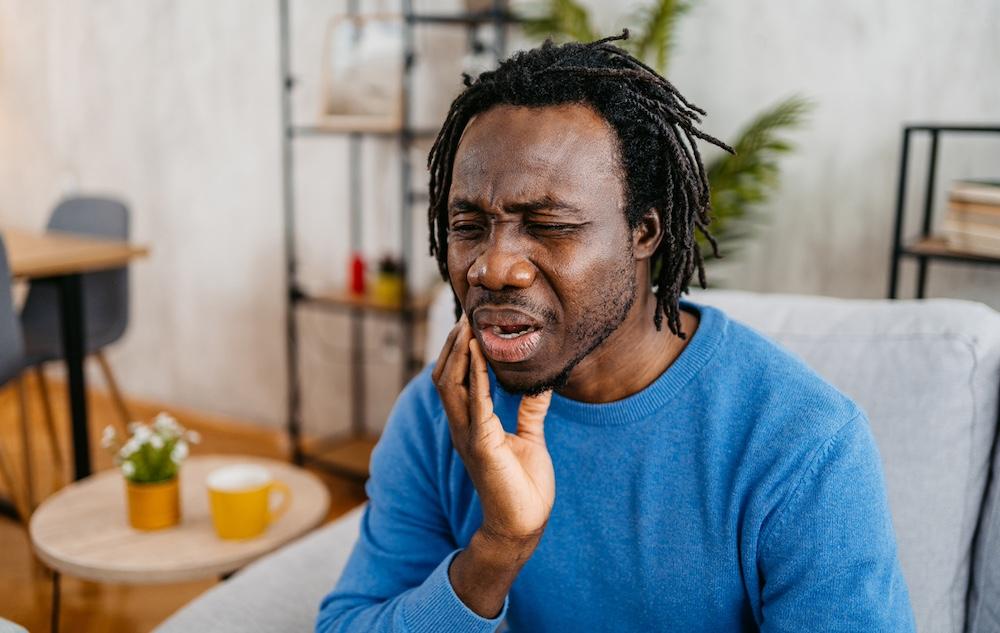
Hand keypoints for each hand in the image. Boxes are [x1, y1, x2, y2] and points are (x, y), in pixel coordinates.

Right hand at [432, 314, 554, 549]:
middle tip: (466, 314)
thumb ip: (530, 410)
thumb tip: (539, 384)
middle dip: (453, 344)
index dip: (459, 350)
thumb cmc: (524, 486)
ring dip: (459, 353)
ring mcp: (468, 436)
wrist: (523, 524)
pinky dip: (476, 375)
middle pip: (446, 375)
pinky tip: (480, 353)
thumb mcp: (529, 437)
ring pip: (451, 384)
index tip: (470, 322)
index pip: (456, 379)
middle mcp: (462, 427)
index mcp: (471, 424)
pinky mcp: (482, 446)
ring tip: (467, 326)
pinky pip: (475, 403)